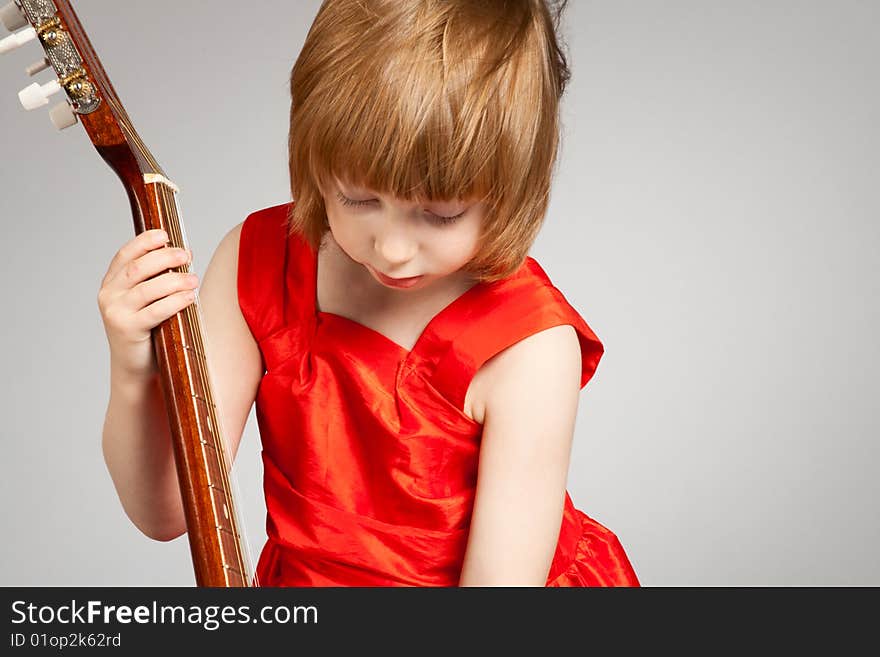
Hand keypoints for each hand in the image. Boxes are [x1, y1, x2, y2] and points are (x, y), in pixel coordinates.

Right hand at [97, 229, 198, 379]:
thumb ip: (154, 281)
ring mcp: (115, 313)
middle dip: (164, 257)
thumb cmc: (148, 331)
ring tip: (194, 278)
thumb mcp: (146, 302)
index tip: (166, 234)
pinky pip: (156, 310)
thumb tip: (183, 255)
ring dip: (174, 280)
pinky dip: (175, 301)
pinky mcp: (127, 329)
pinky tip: (190, 296)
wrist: (135, 368)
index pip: (125, 255)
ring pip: (147, 288)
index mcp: (111, 284)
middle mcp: (109, 296)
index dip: (145, 242)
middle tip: (187, 255)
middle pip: (137, 268)